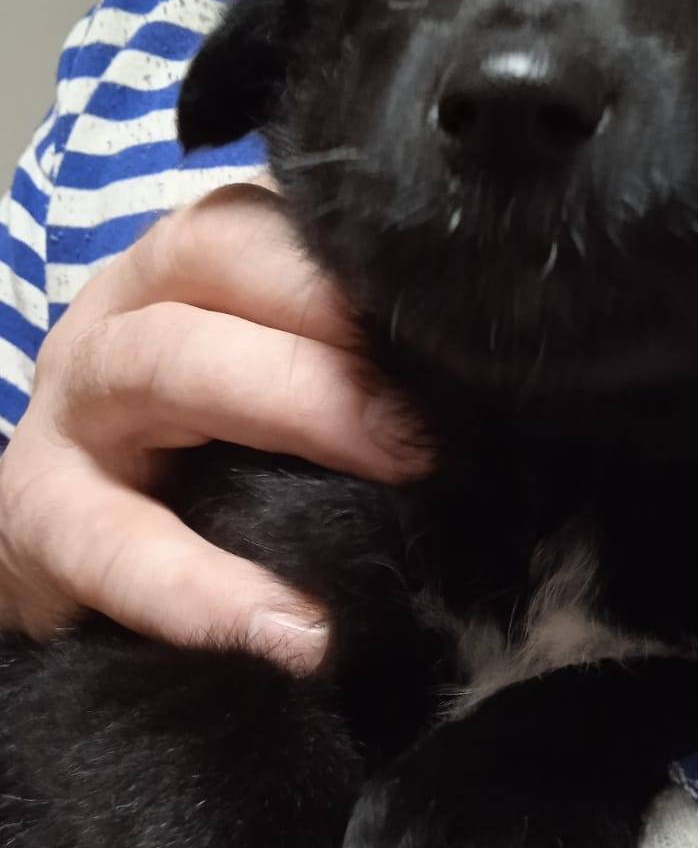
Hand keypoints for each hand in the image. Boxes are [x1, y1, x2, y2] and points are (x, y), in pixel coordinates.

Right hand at [0, 183, 430, 671]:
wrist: (70, 561)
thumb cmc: (204, 469)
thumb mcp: (277, 402)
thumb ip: (354, 373)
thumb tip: (501, 391)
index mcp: (188, 273)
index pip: (272, 215)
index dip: (364, 256)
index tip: (467, 309)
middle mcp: (122, 315)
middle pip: (216, 261)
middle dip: (341, 321)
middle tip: (449, 399)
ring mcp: (69, 410)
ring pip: (158, 362)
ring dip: (292, 404)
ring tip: (404, 464)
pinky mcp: (36, 520)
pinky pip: (110, 542)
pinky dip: (202, 589)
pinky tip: (295, 632)